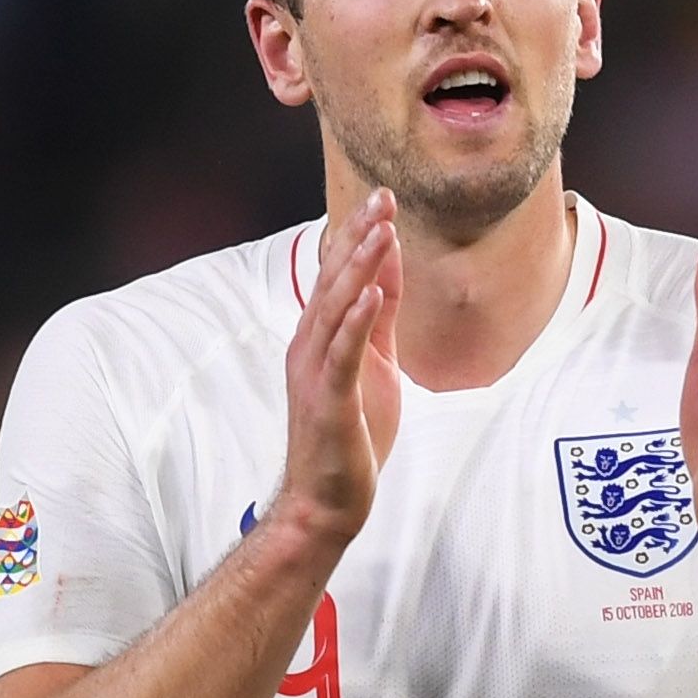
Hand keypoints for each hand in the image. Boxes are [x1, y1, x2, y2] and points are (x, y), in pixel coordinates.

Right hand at [276, 190, 402, 548]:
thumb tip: (387, 272)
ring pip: (336, 308)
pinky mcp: (329, 400)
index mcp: (320, 337)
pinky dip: (357, 320)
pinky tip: (371, 293)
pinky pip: (343, 354)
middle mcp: (310, 346)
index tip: (382, 199)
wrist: (329, 499)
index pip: (339, 276)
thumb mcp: (375, 365)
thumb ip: (379, 319)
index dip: (358, 236)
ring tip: (381, 231)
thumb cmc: (352, 434)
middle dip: (359, 237)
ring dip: (359, 268)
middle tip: (382, 198)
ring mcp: (316, 372)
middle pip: (334, 281)